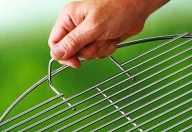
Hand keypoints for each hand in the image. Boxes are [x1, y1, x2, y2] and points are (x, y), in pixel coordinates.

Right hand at [49, 0, 167, 67]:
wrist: (136, 9)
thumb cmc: (117, 9)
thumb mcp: (92, 28)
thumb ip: (73, 42)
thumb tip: (56, 53)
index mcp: (69, 18)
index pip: (55, 43)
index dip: (64, 56)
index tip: (76, 62)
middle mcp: (76, 26)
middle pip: (72, 52)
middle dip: (87, 51)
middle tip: (96, 40)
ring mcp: (88, 34)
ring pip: (87, 55)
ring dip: (99, 50)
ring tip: (106, 36)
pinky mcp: (99, 40)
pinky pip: (98, 54)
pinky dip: (107, 49)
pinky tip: (112, 38)